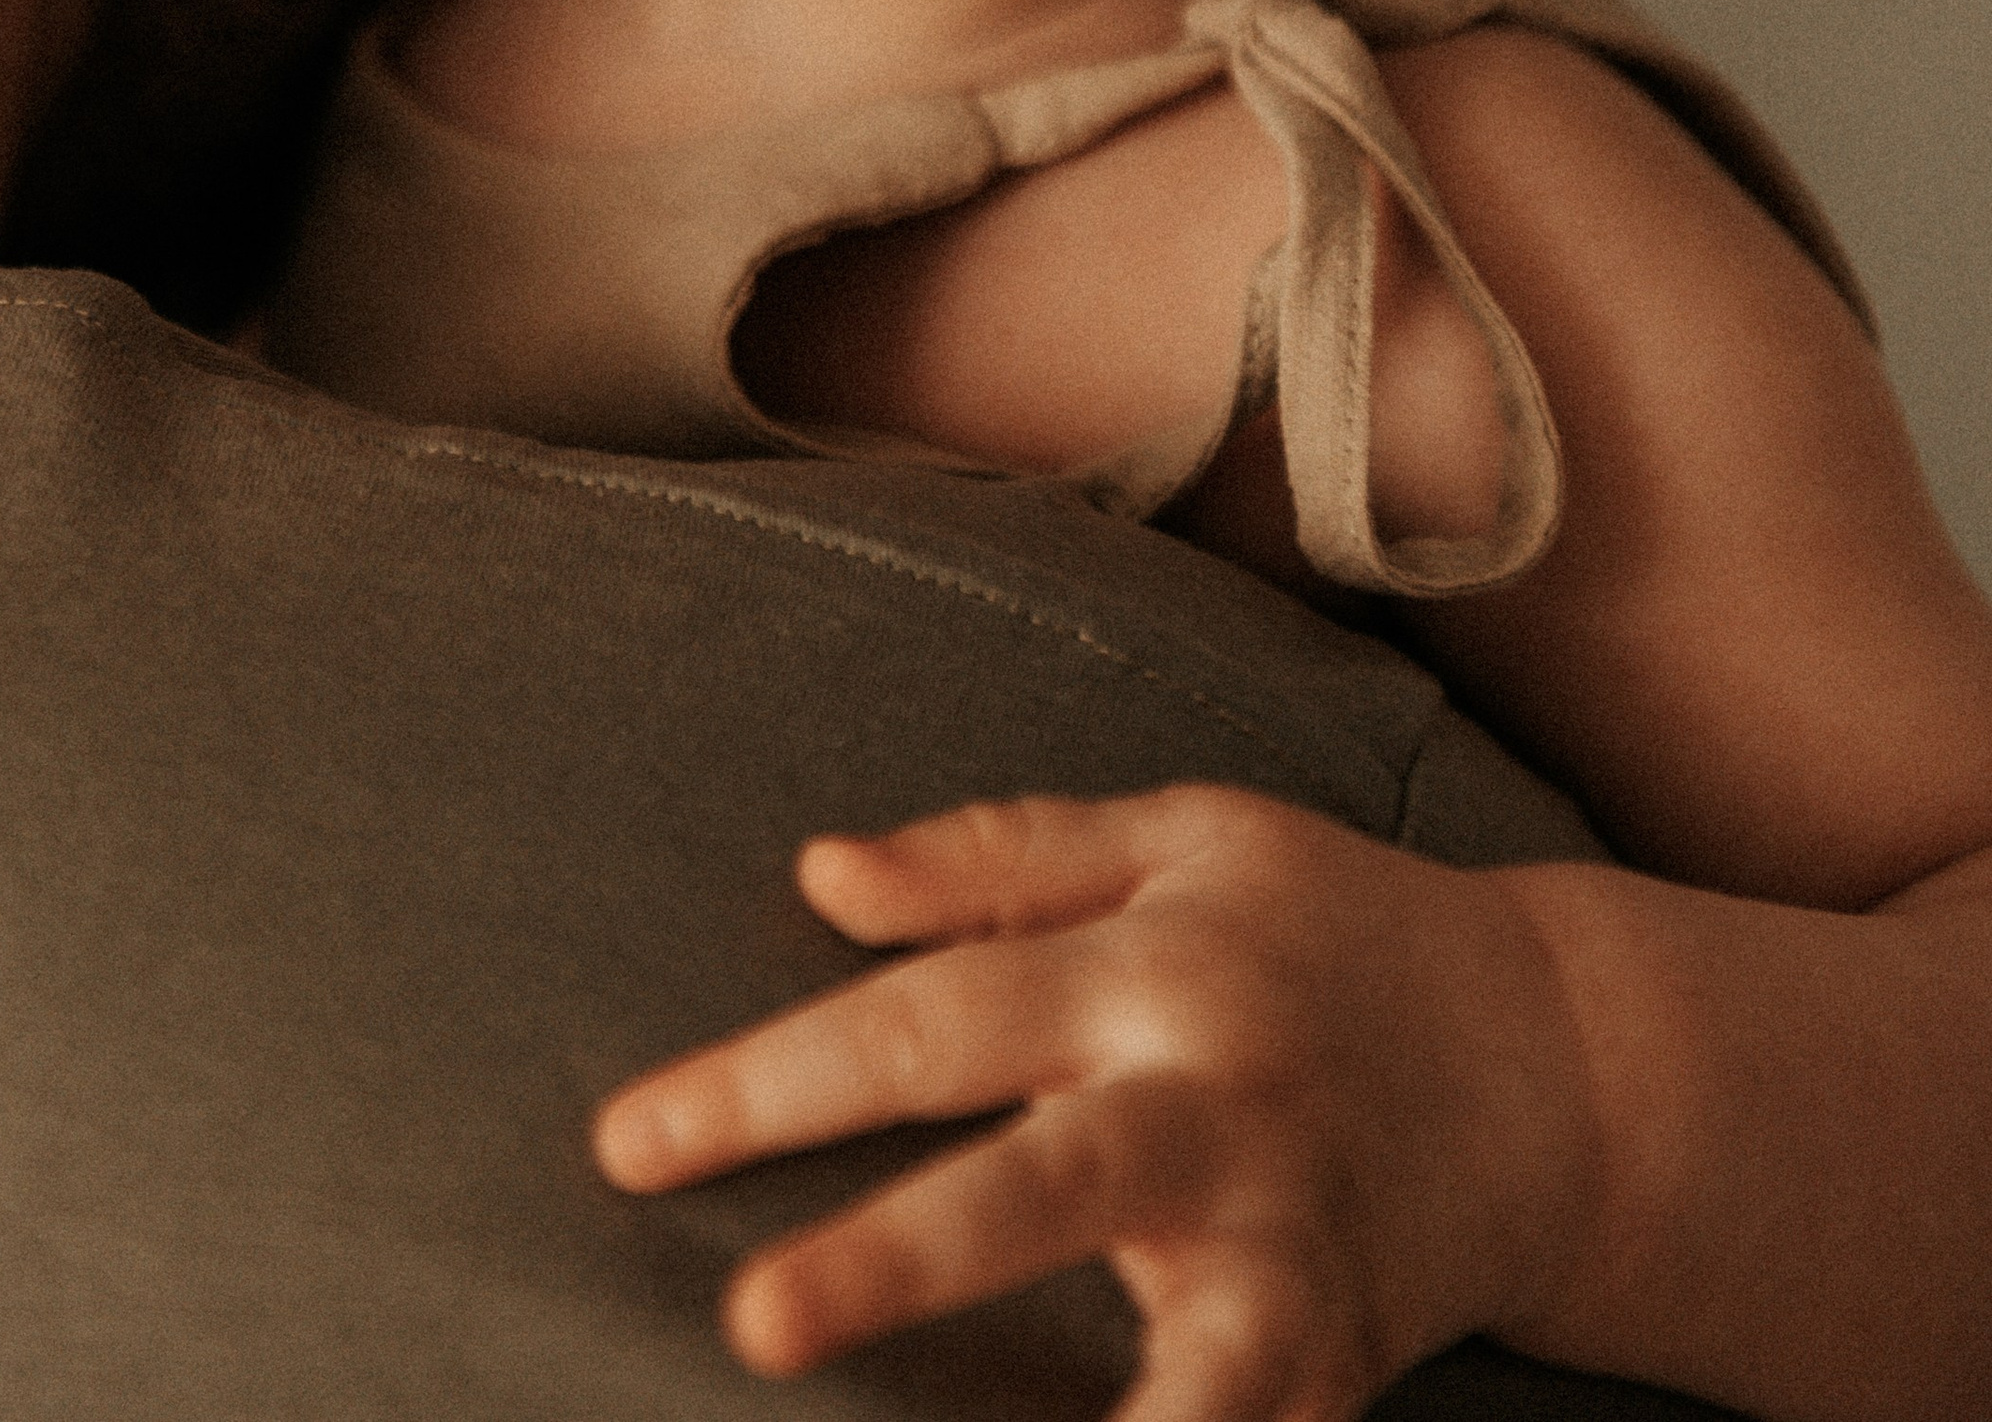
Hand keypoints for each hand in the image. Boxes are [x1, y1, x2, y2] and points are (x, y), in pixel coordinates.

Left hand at [593, 786, 1602, 1421]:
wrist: (1567, 1059)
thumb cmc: (1331, 932)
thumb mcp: (1179, 837)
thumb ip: (994, 856)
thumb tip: (818, 871)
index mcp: (1151, 967)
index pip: (932, 1016)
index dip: (775, 1079)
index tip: (629, 1145)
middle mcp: (1215, 1105)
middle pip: (1038, 1183)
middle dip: (894, 1262)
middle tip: (749, 1325)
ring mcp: (1290, 1247)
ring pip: (1184, 1361)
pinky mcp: (1343, 1358)